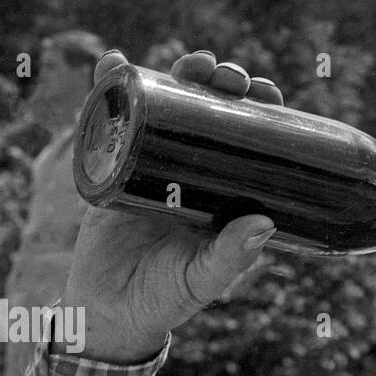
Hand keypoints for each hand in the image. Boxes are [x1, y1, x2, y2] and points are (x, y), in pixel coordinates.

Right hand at [59, 48, 285, 363]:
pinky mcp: (109, 165)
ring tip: (192, 62)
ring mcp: (148, 163)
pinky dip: (109, 86)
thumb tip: (264, 224)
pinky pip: (108, 119)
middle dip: (221, 85)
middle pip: (207, 112)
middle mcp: (188, 171)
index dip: (258, 110)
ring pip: (163, 105)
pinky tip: (114, 62)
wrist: (108, 313)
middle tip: (230, 77)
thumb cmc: (165, 298)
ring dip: (176, 74)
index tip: (268, 92)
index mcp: (221, 192)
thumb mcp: (203, 279)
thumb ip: (231, 257)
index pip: (246, 139)